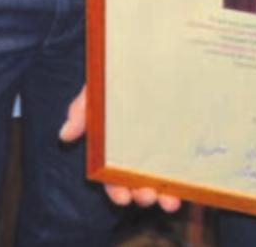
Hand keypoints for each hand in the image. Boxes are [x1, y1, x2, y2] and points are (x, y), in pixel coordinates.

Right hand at [59, 87, 181, 210]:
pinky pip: (188, 171)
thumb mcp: (97, 91)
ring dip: (165, 197)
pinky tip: (190, 189)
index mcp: (115, 148)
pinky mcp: (185, 145)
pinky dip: (188, 185)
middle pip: (138, 184)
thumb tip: (65, 135)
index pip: (112, 177)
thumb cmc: (119, 77)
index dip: (115, 190)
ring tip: (169, 201)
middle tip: (146, 195)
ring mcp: (164, 151)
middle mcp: (140, 154)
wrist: (154, 55)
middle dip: (142, 196)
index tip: (121, 197)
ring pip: (164, 183)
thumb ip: (81, 111)